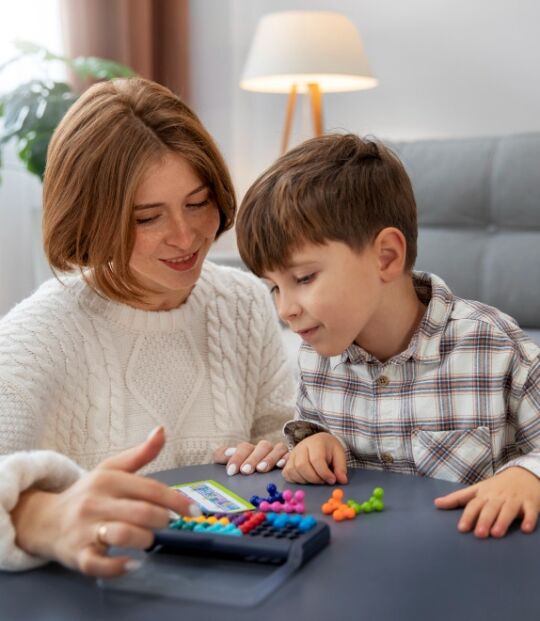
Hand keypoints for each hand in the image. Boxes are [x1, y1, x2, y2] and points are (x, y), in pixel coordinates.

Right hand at [11, 426, 195, 576]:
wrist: (44, 519)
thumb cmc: (88, 494)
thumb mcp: (111, 469)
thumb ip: (140, 454)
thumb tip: (162, 430)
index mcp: (109, 479)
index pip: (151, 489)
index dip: (177, 501)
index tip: (193, 511)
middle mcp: (96, 502)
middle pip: (141, 512)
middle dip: (162, 520)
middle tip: (167, 524)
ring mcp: (85, 529)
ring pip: (123, 535)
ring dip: (145, 539)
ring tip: (149, 539)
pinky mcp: (77, 555)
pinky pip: (99, 564)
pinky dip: (119, 566)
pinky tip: (133, 563)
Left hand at [213, 440, 288, 474]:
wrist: (264, 481)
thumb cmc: (245, 470)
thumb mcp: (232, 462)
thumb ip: (222, 455)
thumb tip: (226, 454)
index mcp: (250, 449)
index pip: (244, 447)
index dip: (237, 457)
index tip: (231, 471)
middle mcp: (265, 449)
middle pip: (262, 446)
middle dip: (253, 458)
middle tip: (246, 471)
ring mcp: (278, 453)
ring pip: (277, 449)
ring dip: (269, 458)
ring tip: (261, 469)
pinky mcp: (290, 459)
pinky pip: (290, 455)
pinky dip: (285, 459)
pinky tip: (280, 466)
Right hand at [282, 432, 347, 484]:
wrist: (319, 441)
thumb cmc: (329, 449)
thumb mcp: (339, 454)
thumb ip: (341, 467)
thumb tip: (342, 481)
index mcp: (316, 442)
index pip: (316, 459)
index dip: (324, 473)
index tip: (332, 480)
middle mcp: (301, 447)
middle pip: (302, 465)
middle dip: (314, 478)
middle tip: (323, 481)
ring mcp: (292, 454)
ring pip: (293, 470)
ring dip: (305, 480)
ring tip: (316, 479)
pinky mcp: (287, 462)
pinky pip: (287, 473)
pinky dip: (295, 480)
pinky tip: (306, 479)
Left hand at [434, 466, 539, 537]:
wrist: (524, 474)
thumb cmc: (496, 486)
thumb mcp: (477, 489)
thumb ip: (457, 498)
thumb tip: (436, 504)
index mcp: (484, 494)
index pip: (474, 505)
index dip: (468, 516)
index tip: (461, 528)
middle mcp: (498, 497)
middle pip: (490, 508)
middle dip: (484, 520)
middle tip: (479, 534)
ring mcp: (515, 499)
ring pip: (508, 510)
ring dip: (502, 521)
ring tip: (496, 534)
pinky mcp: (530, 503)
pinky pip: (531, 511)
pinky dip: (529, 519)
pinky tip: (525, 529)